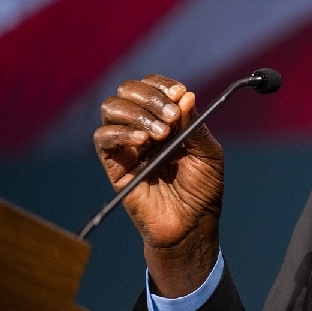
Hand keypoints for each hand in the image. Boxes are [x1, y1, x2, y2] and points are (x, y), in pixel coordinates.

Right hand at [93, 74, 223, 296]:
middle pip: (127, 91)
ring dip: (137, 114)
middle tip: (171, 116)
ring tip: (161, 134)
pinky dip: (121, 133)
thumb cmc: (203, 190)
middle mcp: (144, 127)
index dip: (162, 85)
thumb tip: (185, 95)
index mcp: (167, 120)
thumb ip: (195, 125)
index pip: (153, 87)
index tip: (179, 93)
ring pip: (111, 108)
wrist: (191, 225)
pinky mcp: (114, 164)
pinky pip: (103, 138)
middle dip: (149, 96)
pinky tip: (143, 142)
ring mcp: (127, 144)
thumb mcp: (208, 154)